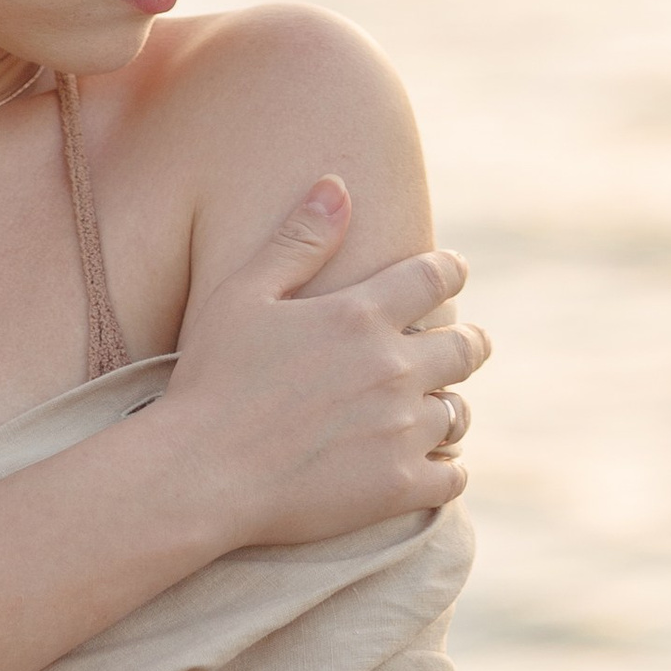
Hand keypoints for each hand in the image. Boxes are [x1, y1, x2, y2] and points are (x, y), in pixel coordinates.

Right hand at [152, 181, 487, 550]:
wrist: (201, 473)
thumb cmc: (212, 379)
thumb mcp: (243, 294)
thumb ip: (298, 240)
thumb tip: (337, 185)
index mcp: (361, 314)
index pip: (435, 277)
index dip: (449, 270)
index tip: (452, 271)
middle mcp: (394, 367)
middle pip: (467, 347)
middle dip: (469, 341)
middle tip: (467, 344)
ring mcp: (402, 430)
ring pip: (459, 412)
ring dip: (448, 405)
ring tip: (437, 409)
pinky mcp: (400, 486)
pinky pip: (453, 476)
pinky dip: (446, 468)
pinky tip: (432, 466)